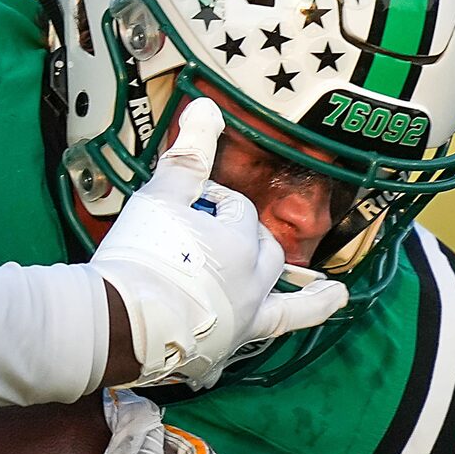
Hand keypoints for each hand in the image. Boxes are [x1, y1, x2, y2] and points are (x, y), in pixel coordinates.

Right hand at [90, 102, 347, 387]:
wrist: (119, 322)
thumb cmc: (140, 258)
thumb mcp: (160, 197)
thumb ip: (188, 156)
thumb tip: (207, 106)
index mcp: (237, 241)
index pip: (236, 209)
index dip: (212, 200)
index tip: (186, 204)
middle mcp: (251, 279)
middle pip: (263, 248)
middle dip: (247, 235)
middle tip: (218, 233)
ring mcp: (244, 316)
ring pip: (284, 296)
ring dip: (306, 291)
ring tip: (334, 291)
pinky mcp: (230, 347)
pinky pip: (275, 329)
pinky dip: (304, 315)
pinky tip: (310, 317)